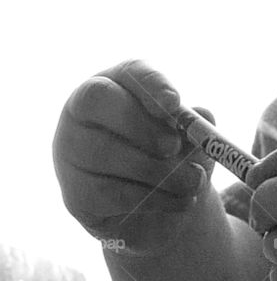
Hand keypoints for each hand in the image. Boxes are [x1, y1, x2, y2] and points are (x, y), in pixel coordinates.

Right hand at [52, 58, 215, 256]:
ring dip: (160, 171)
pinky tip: (183, 201)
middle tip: (174, 145)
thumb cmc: (168, 155)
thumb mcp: (186, 136)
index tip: (175, 103)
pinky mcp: (76, 193)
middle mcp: (83, 111)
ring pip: (106, 153)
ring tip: (195, 181)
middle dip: (141, 124)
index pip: (129, 71)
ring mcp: (71, 151)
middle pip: (99, 101)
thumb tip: (203, 116)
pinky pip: (113, 193)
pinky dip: (156, 198)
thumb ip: (193, 125)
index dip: (152, 84)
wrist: (150, 209)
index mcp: (118, 84)